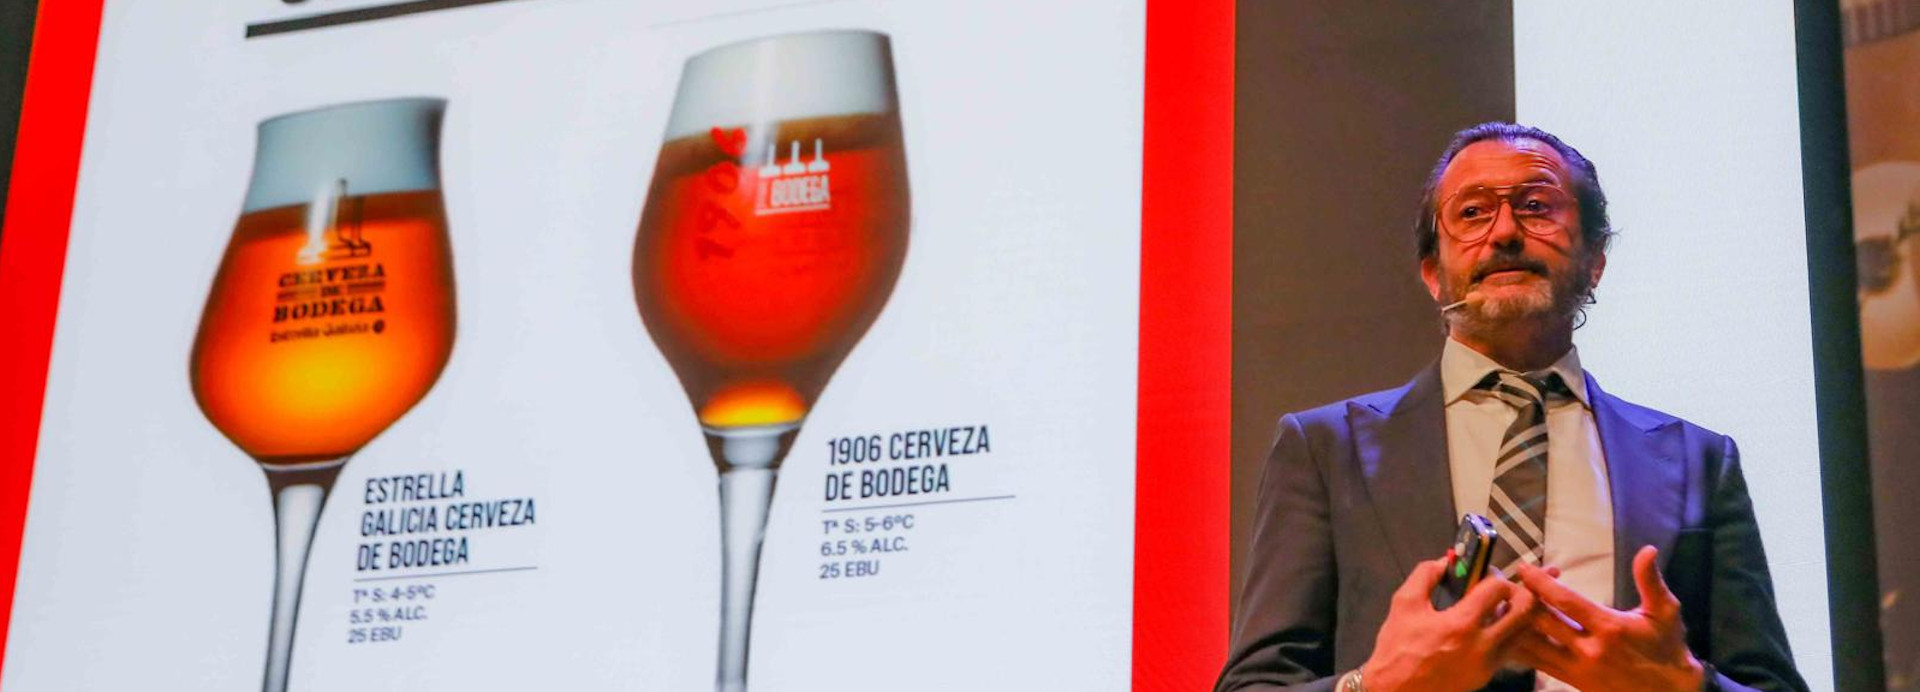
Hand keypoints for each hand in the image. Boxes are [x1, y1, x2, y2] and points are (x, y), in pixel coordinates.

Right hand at [1358, 555, 1536, 691]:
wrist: (1396, 691)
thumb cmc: (1397, 649)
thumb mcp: (1404, 604)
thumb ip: (1425, 575)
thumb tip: (1446, 561)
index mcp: (1461, 624)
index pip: (1498, 588)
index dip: (1493, 575)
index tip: (1483, 576)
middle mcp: (1482, 645)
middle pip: (1525, 610)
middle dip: (1518, 593)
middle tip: (1504, 590)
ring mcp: (1488, 663)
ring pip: (1522, 632)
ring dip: (1516, 615)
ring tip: (1498, 609)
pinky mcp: (1488, 675)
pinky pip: (1510, 649)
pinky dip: (1506, 635)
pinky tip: (1488, 629)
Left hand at [1510, 546, 1706, 691]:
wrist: (1670, 691)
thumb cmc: (1667, 646)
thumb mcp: (1665, 612)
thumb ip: (1651, 581)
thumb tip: (1648, 550)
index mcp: (1609, 627)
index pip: (1565, 601)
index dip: (1540, 582)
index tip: (1524, 567)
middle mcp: (1589, 649)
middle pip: (1541, 622)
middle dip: (1522, 599)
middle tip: (1509, 583)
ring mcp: (1578, 668)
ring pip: (1533, 645)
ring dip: (1516, 624)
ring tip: (1504, 605)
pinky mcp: (1572, 681)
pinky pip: (1538, 663)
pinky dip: (1522, 646)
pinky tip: (1513, 631)